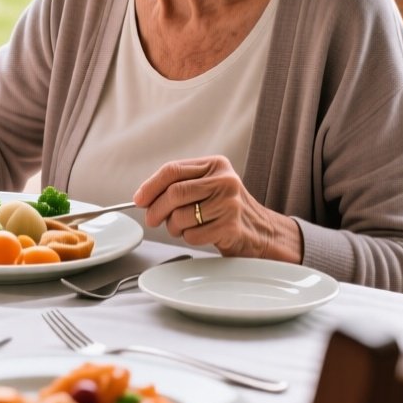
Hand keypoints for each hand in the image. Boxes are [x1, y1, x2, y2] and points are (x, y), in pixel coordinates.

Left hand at [133, 156, 302, 262]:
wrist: (262, 231)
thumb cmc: (227, 208)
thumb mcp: (208, 186)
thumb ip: (180, 185)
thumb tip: (144, 197)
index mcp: (215, 165)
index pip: (173, 170)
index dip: (151, 186)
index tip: (140, 199)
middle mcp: (225, 180)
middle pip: (175, 193)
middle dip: (156, 209)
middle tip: (152, 219)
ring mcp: (230, 203)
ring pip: (181, 216)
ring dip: (173, 227)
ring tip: (181, 227)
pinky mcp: (231, 226)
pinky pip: (193, 235)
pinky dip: (188, 238)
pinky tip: (199, 234)